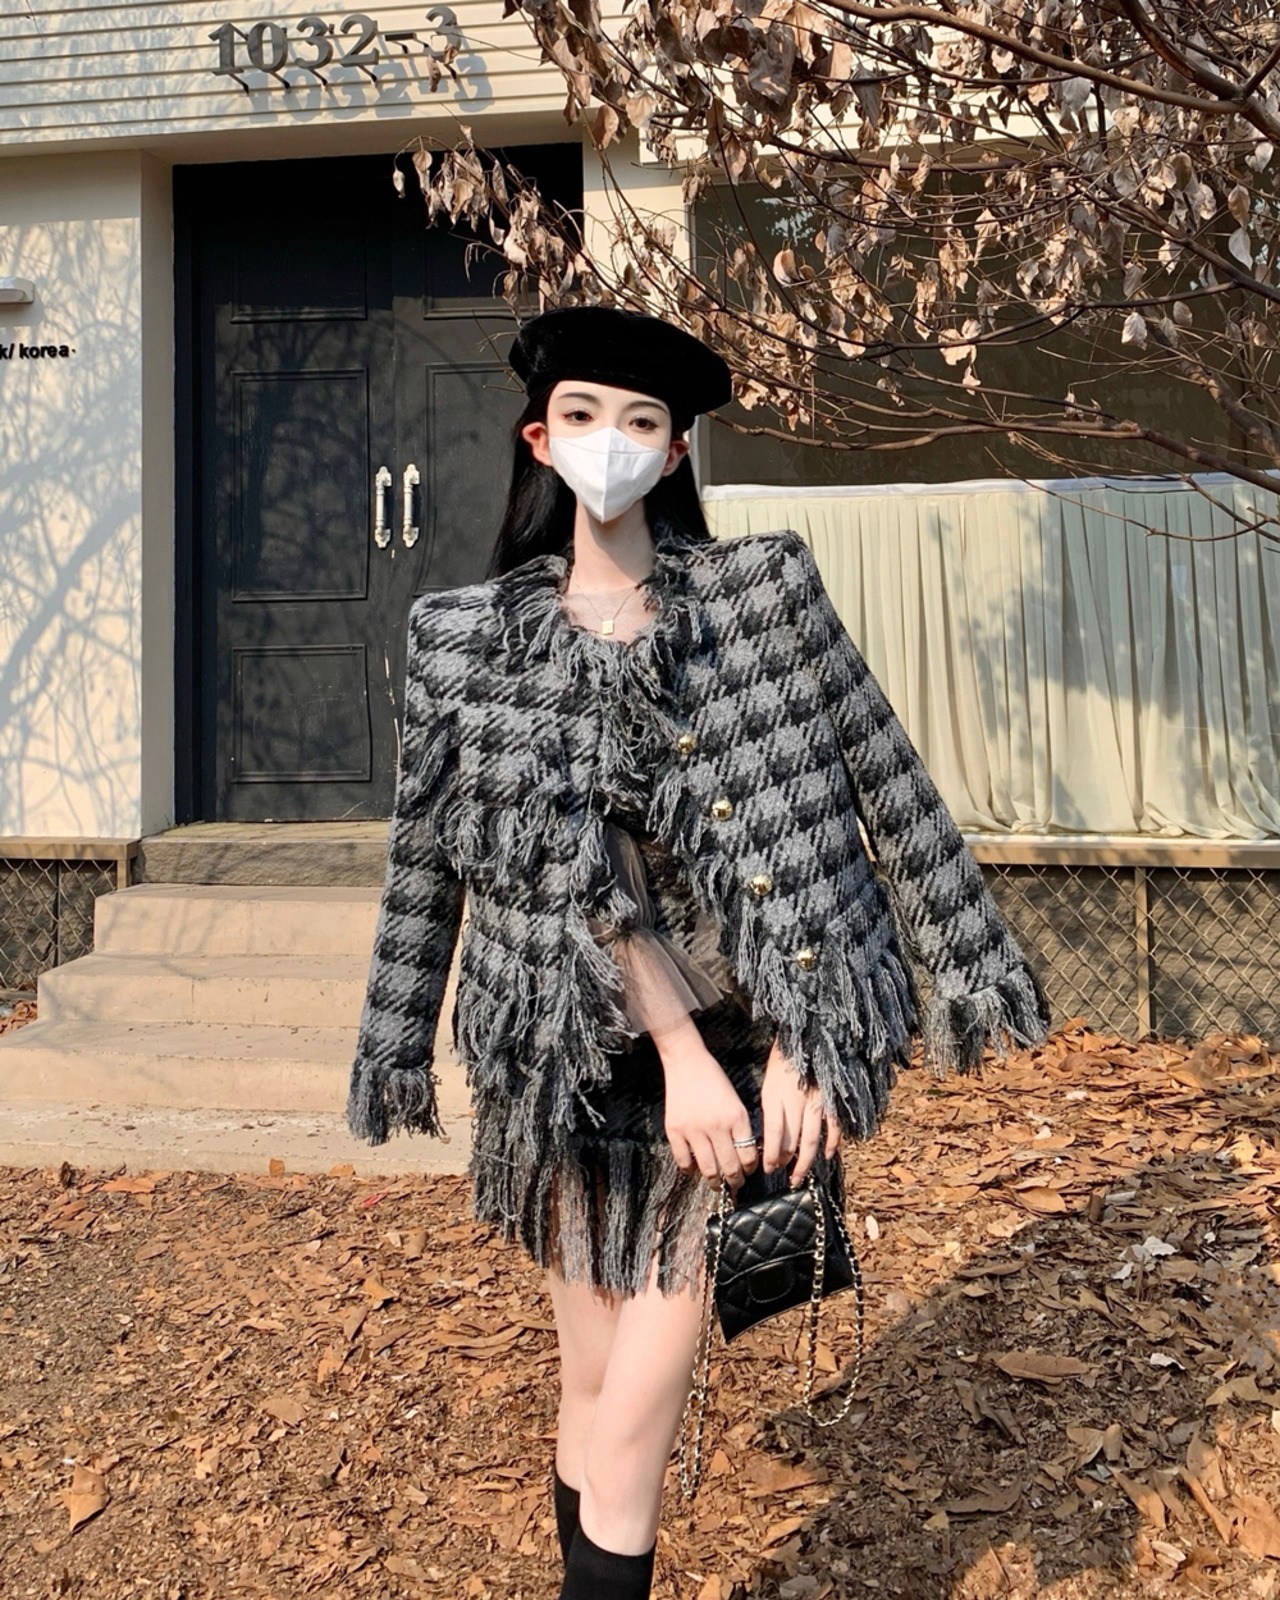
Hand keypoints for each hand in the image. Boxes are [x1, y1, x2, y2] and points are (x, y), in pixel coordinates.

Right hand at [651, 1015, 758, 1190]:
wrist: (687, 1062)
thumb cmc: (714, 1079)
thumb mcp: (736, 1101)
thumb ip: (740, 1126)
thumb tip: (743, 1153)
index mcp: (736, 1117)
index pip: (748, 1155)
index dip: (750, 1168)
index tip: (748, 1171)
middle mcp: (717, 1126)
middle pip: (730, 1167)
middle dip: (736, 1181)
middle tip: (736, 1185)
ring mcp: (694, 1130)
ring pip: (708, 1169)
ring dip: (715, 1182)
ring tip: (717, 1184)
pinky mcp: (675, 1130)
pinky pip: (684, 1161)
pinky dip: (690, 1169)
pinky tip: (694, 1169)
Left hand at [761, 1037, 840, 1187]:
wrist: (808, 1033)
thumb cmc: (784, 1056)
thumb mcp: (768, 1079)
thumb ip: (770, 1105)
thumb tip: (770, 1133)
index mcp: (775, 1094)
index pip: (773, 1133)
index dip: (770, 1154)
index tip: (767, 1168)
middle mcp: (795, 1101)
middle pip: (790, 1140)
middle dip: (785, 1162)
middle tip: (782, 1177)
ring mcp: (816, 1101)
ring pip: (810, 1139)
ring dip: (805, 1161)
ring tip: (799, 1177)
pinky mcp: (832, 1098)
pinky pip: (833, 1126)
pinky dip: (832, 1142)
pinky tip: (828, 1155)